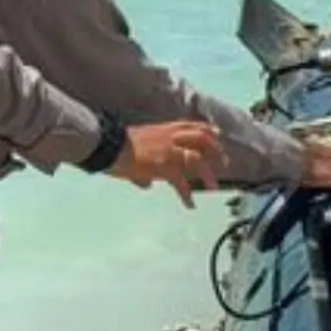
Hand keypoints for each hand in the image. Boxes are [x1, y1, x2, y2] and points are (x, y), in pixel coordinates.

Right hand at [109, 121, 224, 207]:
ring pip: (198, 159)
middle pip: (202, 138)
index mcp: (165, 129)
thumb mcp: (135, 149)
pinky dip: (187, 195)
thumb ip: (145, 168)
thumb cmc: (116, 147)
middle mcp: (170, 137)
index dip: (208, 130)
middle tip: (224, 162)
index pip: (192, 125)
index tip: (217, 135)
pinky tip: (190, 205)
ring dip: (208, 172)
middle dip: (216, 149)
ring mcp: (169, 150)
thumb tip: (146, 183)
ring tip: (213, 185)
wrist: (107, 146)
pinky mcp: (164, 166)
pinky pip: (181, 183)